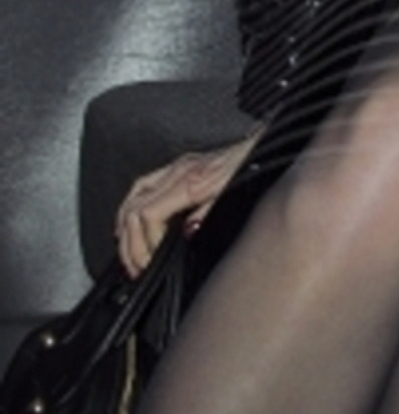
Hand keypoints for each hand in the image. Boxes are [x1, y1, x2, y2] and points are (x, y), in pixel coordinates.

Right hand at [115, 134, 258, 277]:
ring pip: (133, 197)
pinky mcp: (178, 167)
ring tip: (128, 253)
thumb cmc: (250, 168)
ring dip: (125, 228)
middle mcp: (178, 172)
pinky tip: (130, 222)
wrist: (258, 146)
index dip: (145, 242)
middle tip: (137, 267)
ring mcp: (175, 168)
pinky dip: (130, 208)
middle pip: (134, 208)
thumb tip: (187, 232)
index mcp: (190, 182)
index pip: (148, 213)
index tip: (150, 261)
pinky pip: (141, 187)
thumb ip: (208, 213)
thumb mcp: (234, 194)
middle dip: (130, 242)